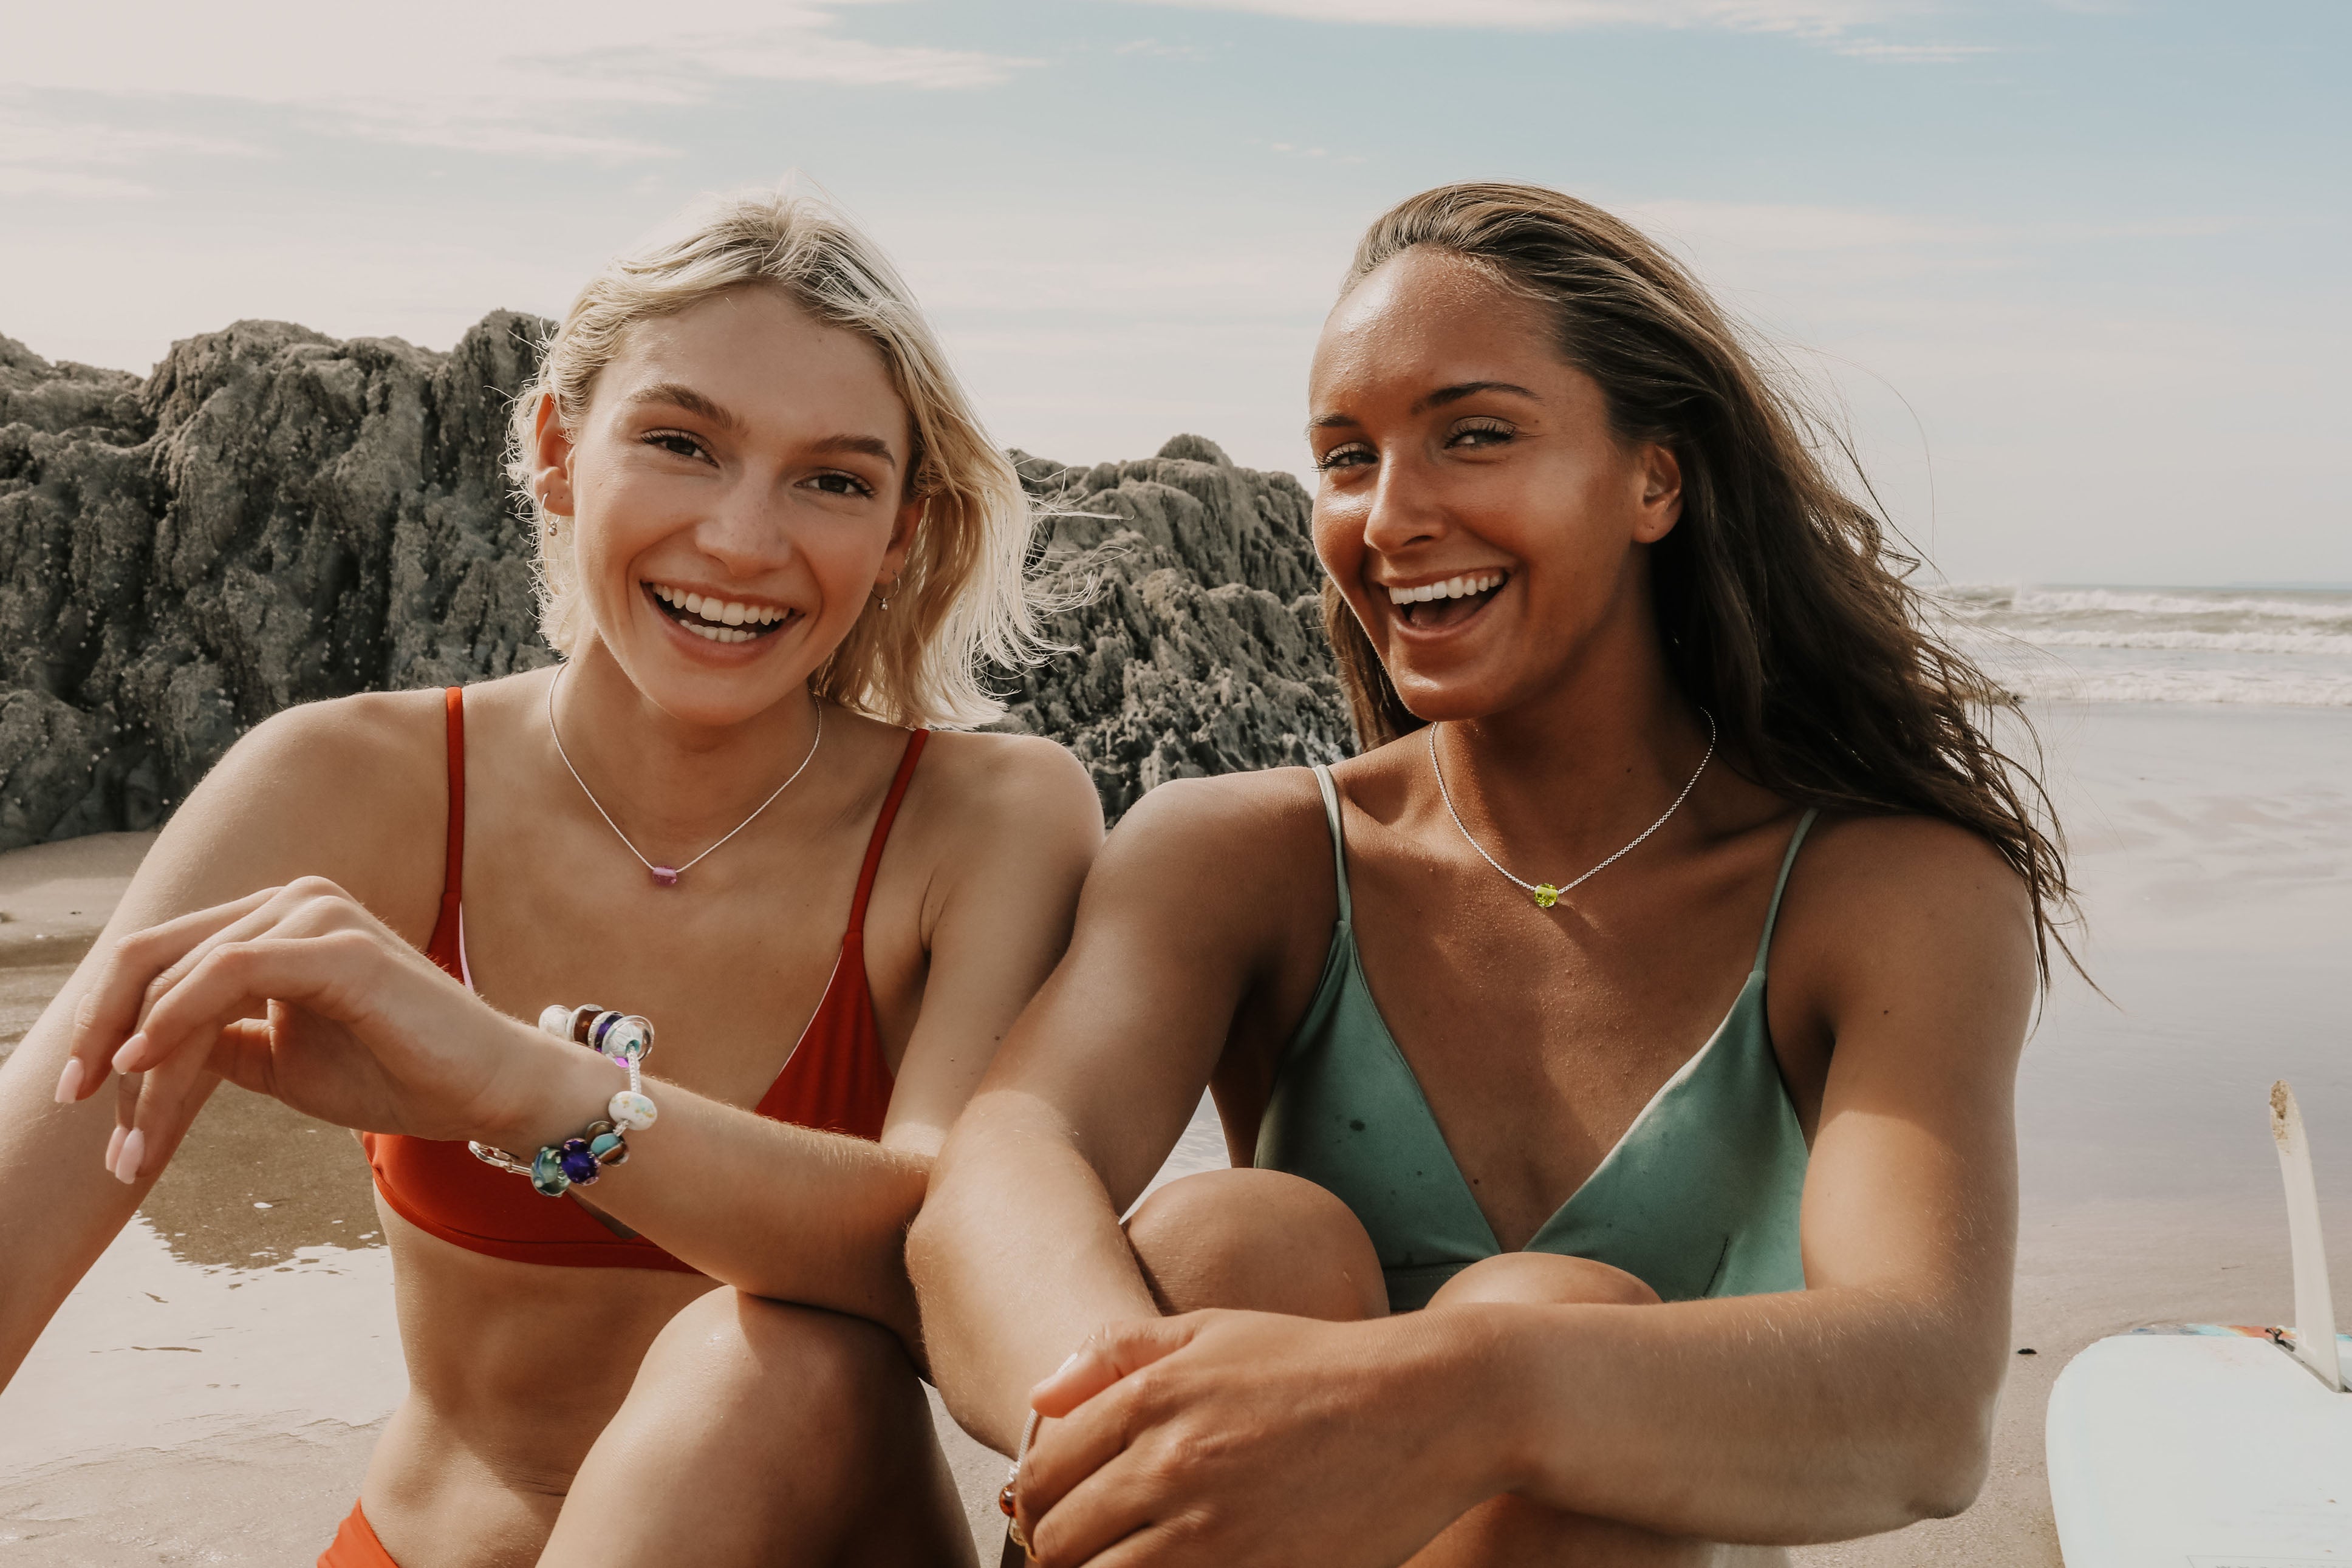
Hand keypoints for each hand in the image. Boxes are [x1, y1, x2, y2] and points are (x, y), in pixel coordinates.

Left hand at [55, 878, 588, 1180]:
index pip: (163, 963)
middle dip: (102, 1037)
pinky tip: (142, 1065)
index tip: (81, 1097)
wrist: (485, 1088)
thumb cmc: (397, 1071)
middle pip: (152, 959)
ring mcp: (316, 915)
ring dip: (141, 1064)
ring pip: (183, 979)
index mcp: (277, 921)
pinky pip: (229, 973)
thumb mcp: (282, 1060)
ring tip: (130, 1140)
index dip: (106, 1025)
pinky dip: (175, 1017)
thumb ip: (220, 1042)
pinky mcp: (338, 946)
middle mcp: (292, 900)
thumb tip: (145, 1055)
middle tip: (75, 1106)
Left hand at [1011, 1309, 1503, 1566]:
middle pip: (1059, 1543)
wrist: (1432, 1405)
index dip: (1038, 1504)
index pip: (1040, 1476)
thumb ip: (1117, 1352)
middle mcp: (1171, 1466)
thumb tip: (1038, 1394)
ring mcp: (1213, 1533)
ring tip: (1133, 1561)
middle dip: (1062, 1552)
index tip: (1061, 1514)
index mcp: (1151, 1398)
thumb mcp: (1215, 1329)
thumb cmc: (1320, 1365)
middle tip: (1094, 1550)